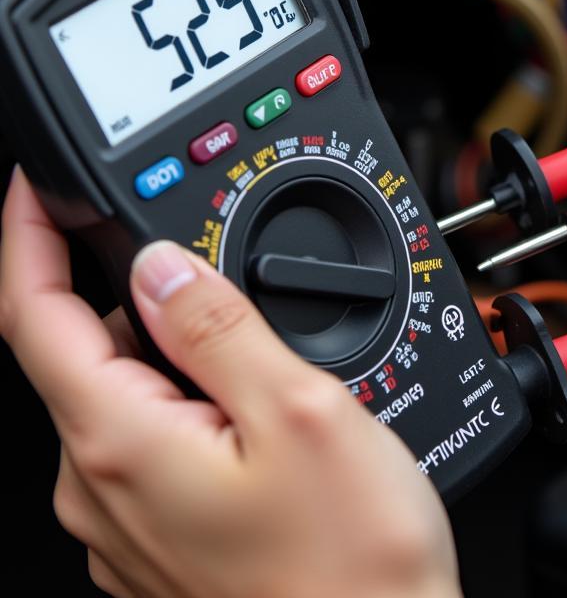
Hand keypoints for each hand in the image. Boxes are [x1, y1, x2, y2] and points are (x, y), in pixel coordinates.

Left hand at [0, 168, 459, 597]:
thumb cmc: (350, 563)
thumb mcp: (299, 408)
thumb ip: (219, 325)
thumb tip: (161, 263)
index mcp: (123, 444)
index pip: (32, 318)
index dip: (26, 240)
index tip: (33, 190)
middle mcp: (104, 490)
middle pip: (85, 353)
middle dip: (139, 299)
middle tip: (228, 286)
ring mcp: (127, 524)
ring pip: (122, 398)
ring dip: (173, 356)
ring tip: (265, 373)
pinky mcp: (159, 542)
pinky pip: (148, 444)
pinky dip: (186, 406)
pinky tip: (255, 422)